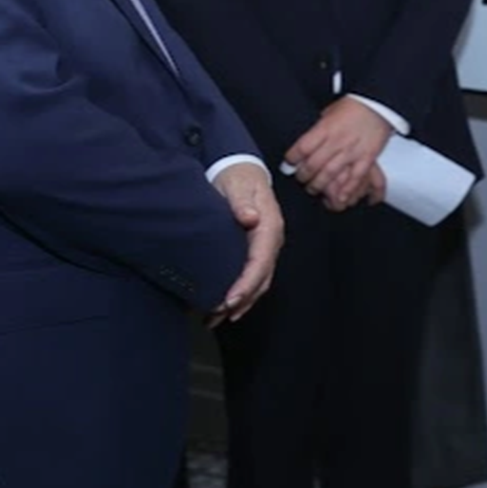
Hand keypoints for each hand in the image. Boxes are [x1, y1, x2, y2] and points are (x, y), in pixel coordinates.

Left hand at [209, 163, 282, 323]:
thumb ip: (242, 202)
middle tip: (217, 314)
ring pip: (257, 283)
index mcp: (269, 226)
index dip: (246, 283)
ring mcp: (264, 248)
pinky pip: (252, 278)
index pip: (260, 261)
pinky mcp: (255, 251)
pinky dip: (240, 295)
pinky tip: (223, 307)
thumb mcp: (237, 185)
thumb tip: (250, 218)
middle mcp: (271, 240)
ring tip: (215, 318)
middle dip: (241, 300)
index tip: (229, 299)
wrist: (240, 169)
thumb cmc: (237, 177)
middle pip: (261, 278)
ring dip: (240, 303)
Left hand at [285, 97, 393, 211]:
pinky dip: (346, 190)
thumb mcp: (328, 112)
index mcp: (325, 128)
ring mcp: (352, 151)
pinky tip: (340, 197)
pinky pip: (355, 178)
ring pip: (330, 174)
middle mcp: (337, 141)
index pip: (302, 148)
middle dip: (303, 176)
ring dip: (319, 185)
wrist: (378, 103)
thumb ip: (318, 129)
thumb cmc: (354, 106)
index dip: (292, 159)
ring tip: (314, 188)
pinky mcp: (366, 158)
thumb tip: (305, 142)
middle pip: (313, 165)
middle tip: (301, 178)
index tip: (289, 163)